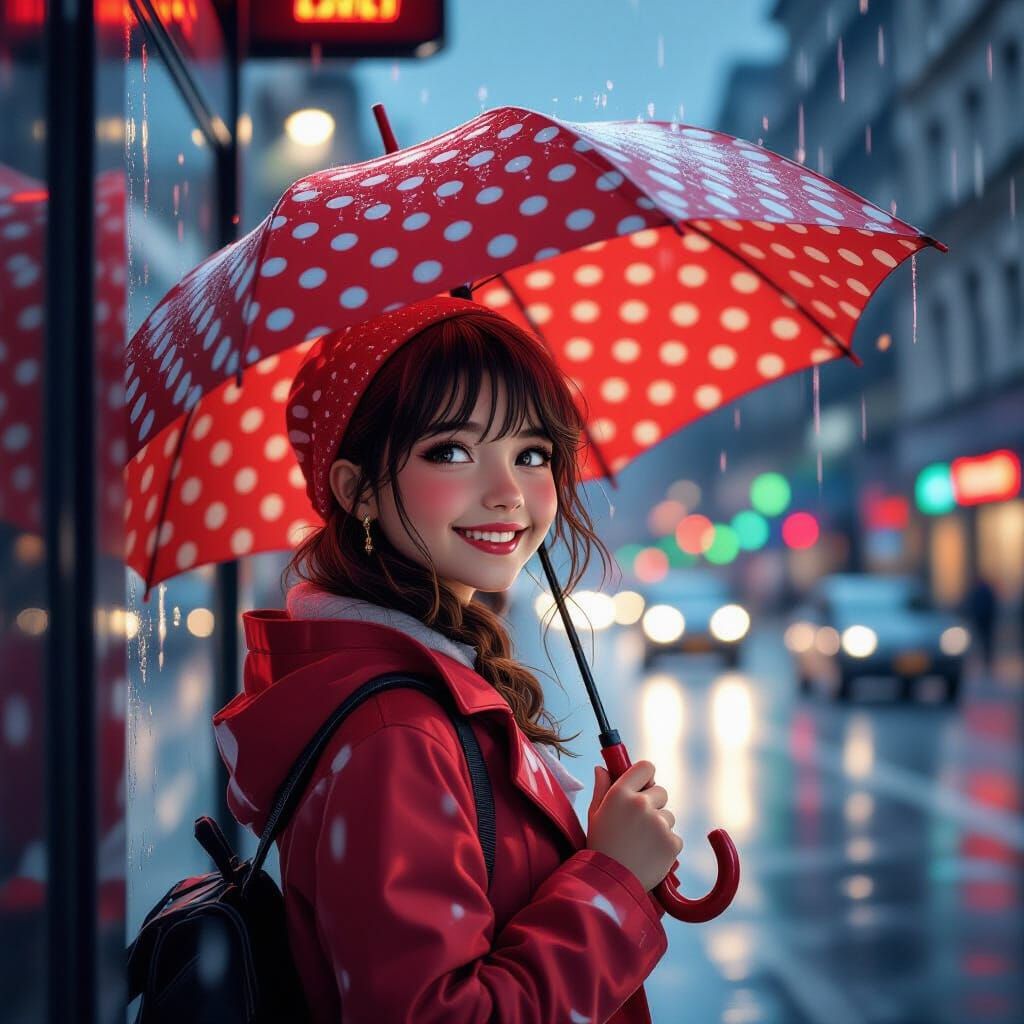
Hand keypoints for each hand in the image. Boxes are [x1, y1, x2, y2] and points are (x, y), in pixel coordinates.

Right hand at [585, 760, 682, 891]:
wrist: (610, 885)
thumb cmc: (599, 847)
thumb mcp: (595, 815)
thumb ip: (601, 788)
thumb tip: (602, 768)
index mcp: (621, 793)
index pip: (646, 767)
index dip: (646, 776)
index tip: (643, 786)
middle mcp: (642, 804)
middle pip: (661, 791)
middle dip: (653, 804)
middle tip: (638, 824)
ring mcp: (659, 823)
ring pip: (668, 816)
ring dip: (659, 827)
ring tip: (640, 844)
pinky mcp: (672, 842)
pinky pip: (674, 837)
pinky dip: (665, 846)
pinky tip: (649, 855)